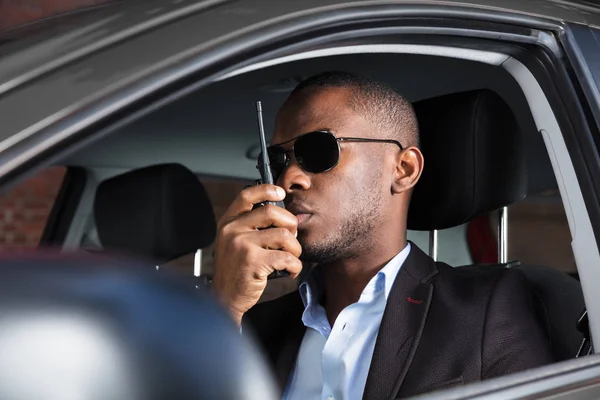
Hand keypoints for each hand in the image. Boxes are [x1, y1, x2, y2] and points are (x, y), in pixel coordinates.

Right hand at [212, 184, 301, 325]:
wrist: (224, 298)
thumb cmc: (235, 270)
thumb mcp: (234, 242)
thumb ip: (250, 226)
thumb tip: (283, 215)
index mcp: (228, 222)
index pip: (246, 196)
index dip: (266, 190)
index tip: (280, 192)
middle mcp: (232, 230)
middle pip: (272, 212)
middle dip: (290, 223)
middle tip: (292, 237)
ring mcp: (242, 245)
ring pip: (284, 236)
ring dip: (295, 249)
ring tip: (291, 257)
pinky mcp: (253, 262)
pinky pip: (287, 257)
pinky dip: (295, 265)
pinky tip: (290, 270)